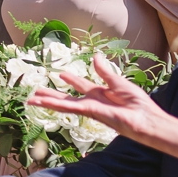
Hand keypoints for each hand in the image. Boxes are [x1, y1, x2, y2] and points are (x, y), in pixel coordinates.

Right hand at [26, 54, 160, 142]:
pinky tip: (43, 102)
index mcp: (101, 93)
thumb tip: (95, 56)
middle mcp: (92, 101)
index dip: (72, 79)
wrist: (146, 119)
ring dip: (47, 101)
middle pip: (67, 97)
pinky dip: (55, 105)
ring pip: (63, 104)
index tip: (61, 74)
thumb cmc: (138, 104)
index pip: (82, 85)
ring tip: (31, 100)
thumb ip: (105, 72)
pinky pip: (69, 107)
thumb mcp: (119, 83)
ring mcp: (89, 108)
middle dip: (52, 94)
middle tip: (36, 91)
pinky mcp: (89, 112)